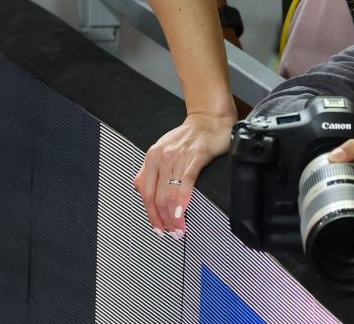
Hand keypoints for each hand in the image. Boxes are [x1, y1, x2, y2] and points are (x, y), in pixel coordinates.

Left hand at [133, 112, 234, 237]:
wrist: (209, 120)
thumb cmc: (189, 137)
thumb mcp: (164, 151)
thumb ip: (154, 171)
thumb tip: (144, 192)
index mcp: (152, 157)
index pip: (145, 192)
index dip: (150, 214)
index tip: (157, 227)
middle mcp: (162, 157)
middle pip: (156, 197)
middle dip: (162, 220)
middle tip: (170, 233)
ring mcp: (178, 157)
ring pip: (169, 194)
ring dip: (173, 217)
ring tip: (179, 230)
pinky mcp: (196, 157)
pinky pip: (185, 183)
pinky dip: (182, 202)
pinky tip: (182, 214)